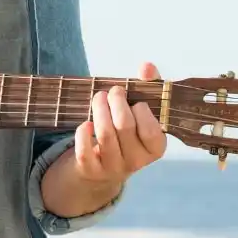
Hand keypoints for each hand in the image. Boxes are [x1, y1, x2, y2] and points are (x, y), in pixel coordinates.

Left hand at [74, 61, 168, 187]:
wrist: (104, 167)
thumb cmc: (127, 132)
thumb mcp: (142, 113)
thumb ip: (149, 87)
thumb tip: (147, 67)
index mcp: (154, 148)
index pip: (151, 131)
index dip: (142, 111)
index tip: (135, 100)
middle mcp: (136, 161)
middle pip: (124, 126)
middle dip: (116, 102)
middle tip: (113, 91)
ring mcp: (113, 167)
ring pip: (104, 135)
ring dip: (99, 110)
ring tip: (98, 97)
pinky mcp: (91, 169)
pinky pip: (85, 151)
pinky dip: (83, 133)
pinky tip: (86, 123)